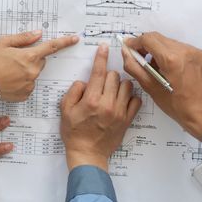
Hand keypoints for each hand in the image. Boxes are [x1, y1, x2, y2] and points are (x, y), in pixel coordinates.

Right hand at [0, 30, 78, 101]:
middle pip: (40, 61)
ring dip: (26, 71)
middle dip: (32, 58)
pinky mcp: (25, 94)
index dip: (64, 42)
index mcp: (29, 56)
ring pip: (34, 73)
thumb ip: (23, 38)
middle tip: (15, 59)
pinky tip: (10, 81)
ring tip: (9, 71)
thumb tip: (38, 34)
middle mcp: (33, 71)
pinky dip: (22, 82)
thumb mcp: (4, 43)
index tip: (75, 39)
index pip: (51, 47)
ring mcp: (30, 84)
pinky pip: (28, 85)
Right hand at [60, 44, 141, 171]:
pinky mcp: (127, 120)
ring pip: (127, 86)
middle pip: (114, 76)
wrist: (88, 154)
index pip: (99, 72)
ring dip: (120, 84)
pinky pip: (136, 101)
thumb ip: (73, 91)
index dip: (101, 57)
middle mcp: (107, 104)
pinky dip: (131, 97)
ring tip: (112, 91)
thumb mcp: (65, 110)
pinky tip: (122, 100)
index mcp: (91, 100)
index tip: (104, 47)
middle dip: (108, 75)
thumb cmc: (74, 133)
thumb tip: (84, 82)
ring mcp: (119, 112)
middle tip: (101, 83)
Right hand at [123, 32, 201, 140]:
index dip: (135, 42)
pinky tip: (169, 67)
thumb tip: (126, 52)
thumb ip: (134, 67)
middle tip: (139, 56)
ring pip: (169, 42)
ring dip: (158, 49)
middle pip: (158, 38)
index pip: (148, 39)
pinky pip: (180, 47)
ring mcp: (195, 52)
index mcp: (171, 60)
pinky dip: (171, 53)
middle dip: (145, 45)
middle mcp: (184, 51)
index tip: (128, 47)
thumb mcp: (150, 87)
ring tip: (155, 66)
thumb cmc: (176, 105)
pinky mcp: (201, 55)